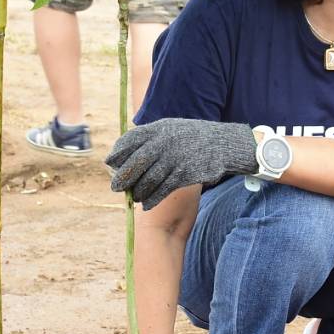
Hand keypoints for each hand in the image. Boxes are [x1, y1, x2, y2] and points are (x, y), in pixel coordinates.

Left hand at [106, 118, 257, 209]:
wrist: (223, 144)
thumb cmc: (192, 138)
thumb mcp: (171, 129)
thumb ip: (150, 138)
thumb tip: (123, 154)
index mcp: (159, 129)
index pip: (130, 140)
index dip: (117, 153)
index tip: (110, 163)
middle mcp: (164, 142)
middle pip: (135, 163)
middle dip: (123, 177)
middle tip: (116, 187)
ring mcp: (174, 158)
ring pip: (147, 180)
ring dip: (137, 191)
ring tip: (135, 196)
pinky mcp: (184, 174)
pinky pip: (162, 190)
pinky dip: (152, 199)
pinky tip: (146, 204)